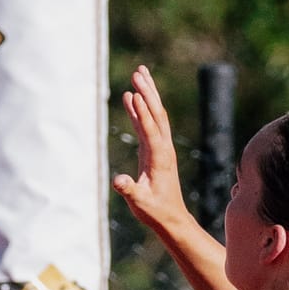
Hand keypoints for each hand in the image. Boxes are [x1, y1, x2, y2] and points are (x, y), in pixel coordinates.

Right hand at [112, 66, 191, 238]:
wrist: (170, 217)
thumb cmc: (155, 210)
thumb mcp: (140, 202)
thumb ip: (129, 190)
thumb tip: (118, 180)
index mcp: (160, 158)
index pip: (151, 129)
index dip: (143, 112)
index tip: (136, 92)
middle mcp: (163, 147)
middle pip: (156, 114)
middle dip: (148, 92)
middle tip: (139, 71)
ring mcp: (160, 146)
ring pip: (155, 114)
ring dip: (148, 93)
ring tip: (139, 73)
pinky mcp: (155, 149)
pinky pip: (147, 123)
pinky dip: (139, 109)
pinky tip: (130, 97)